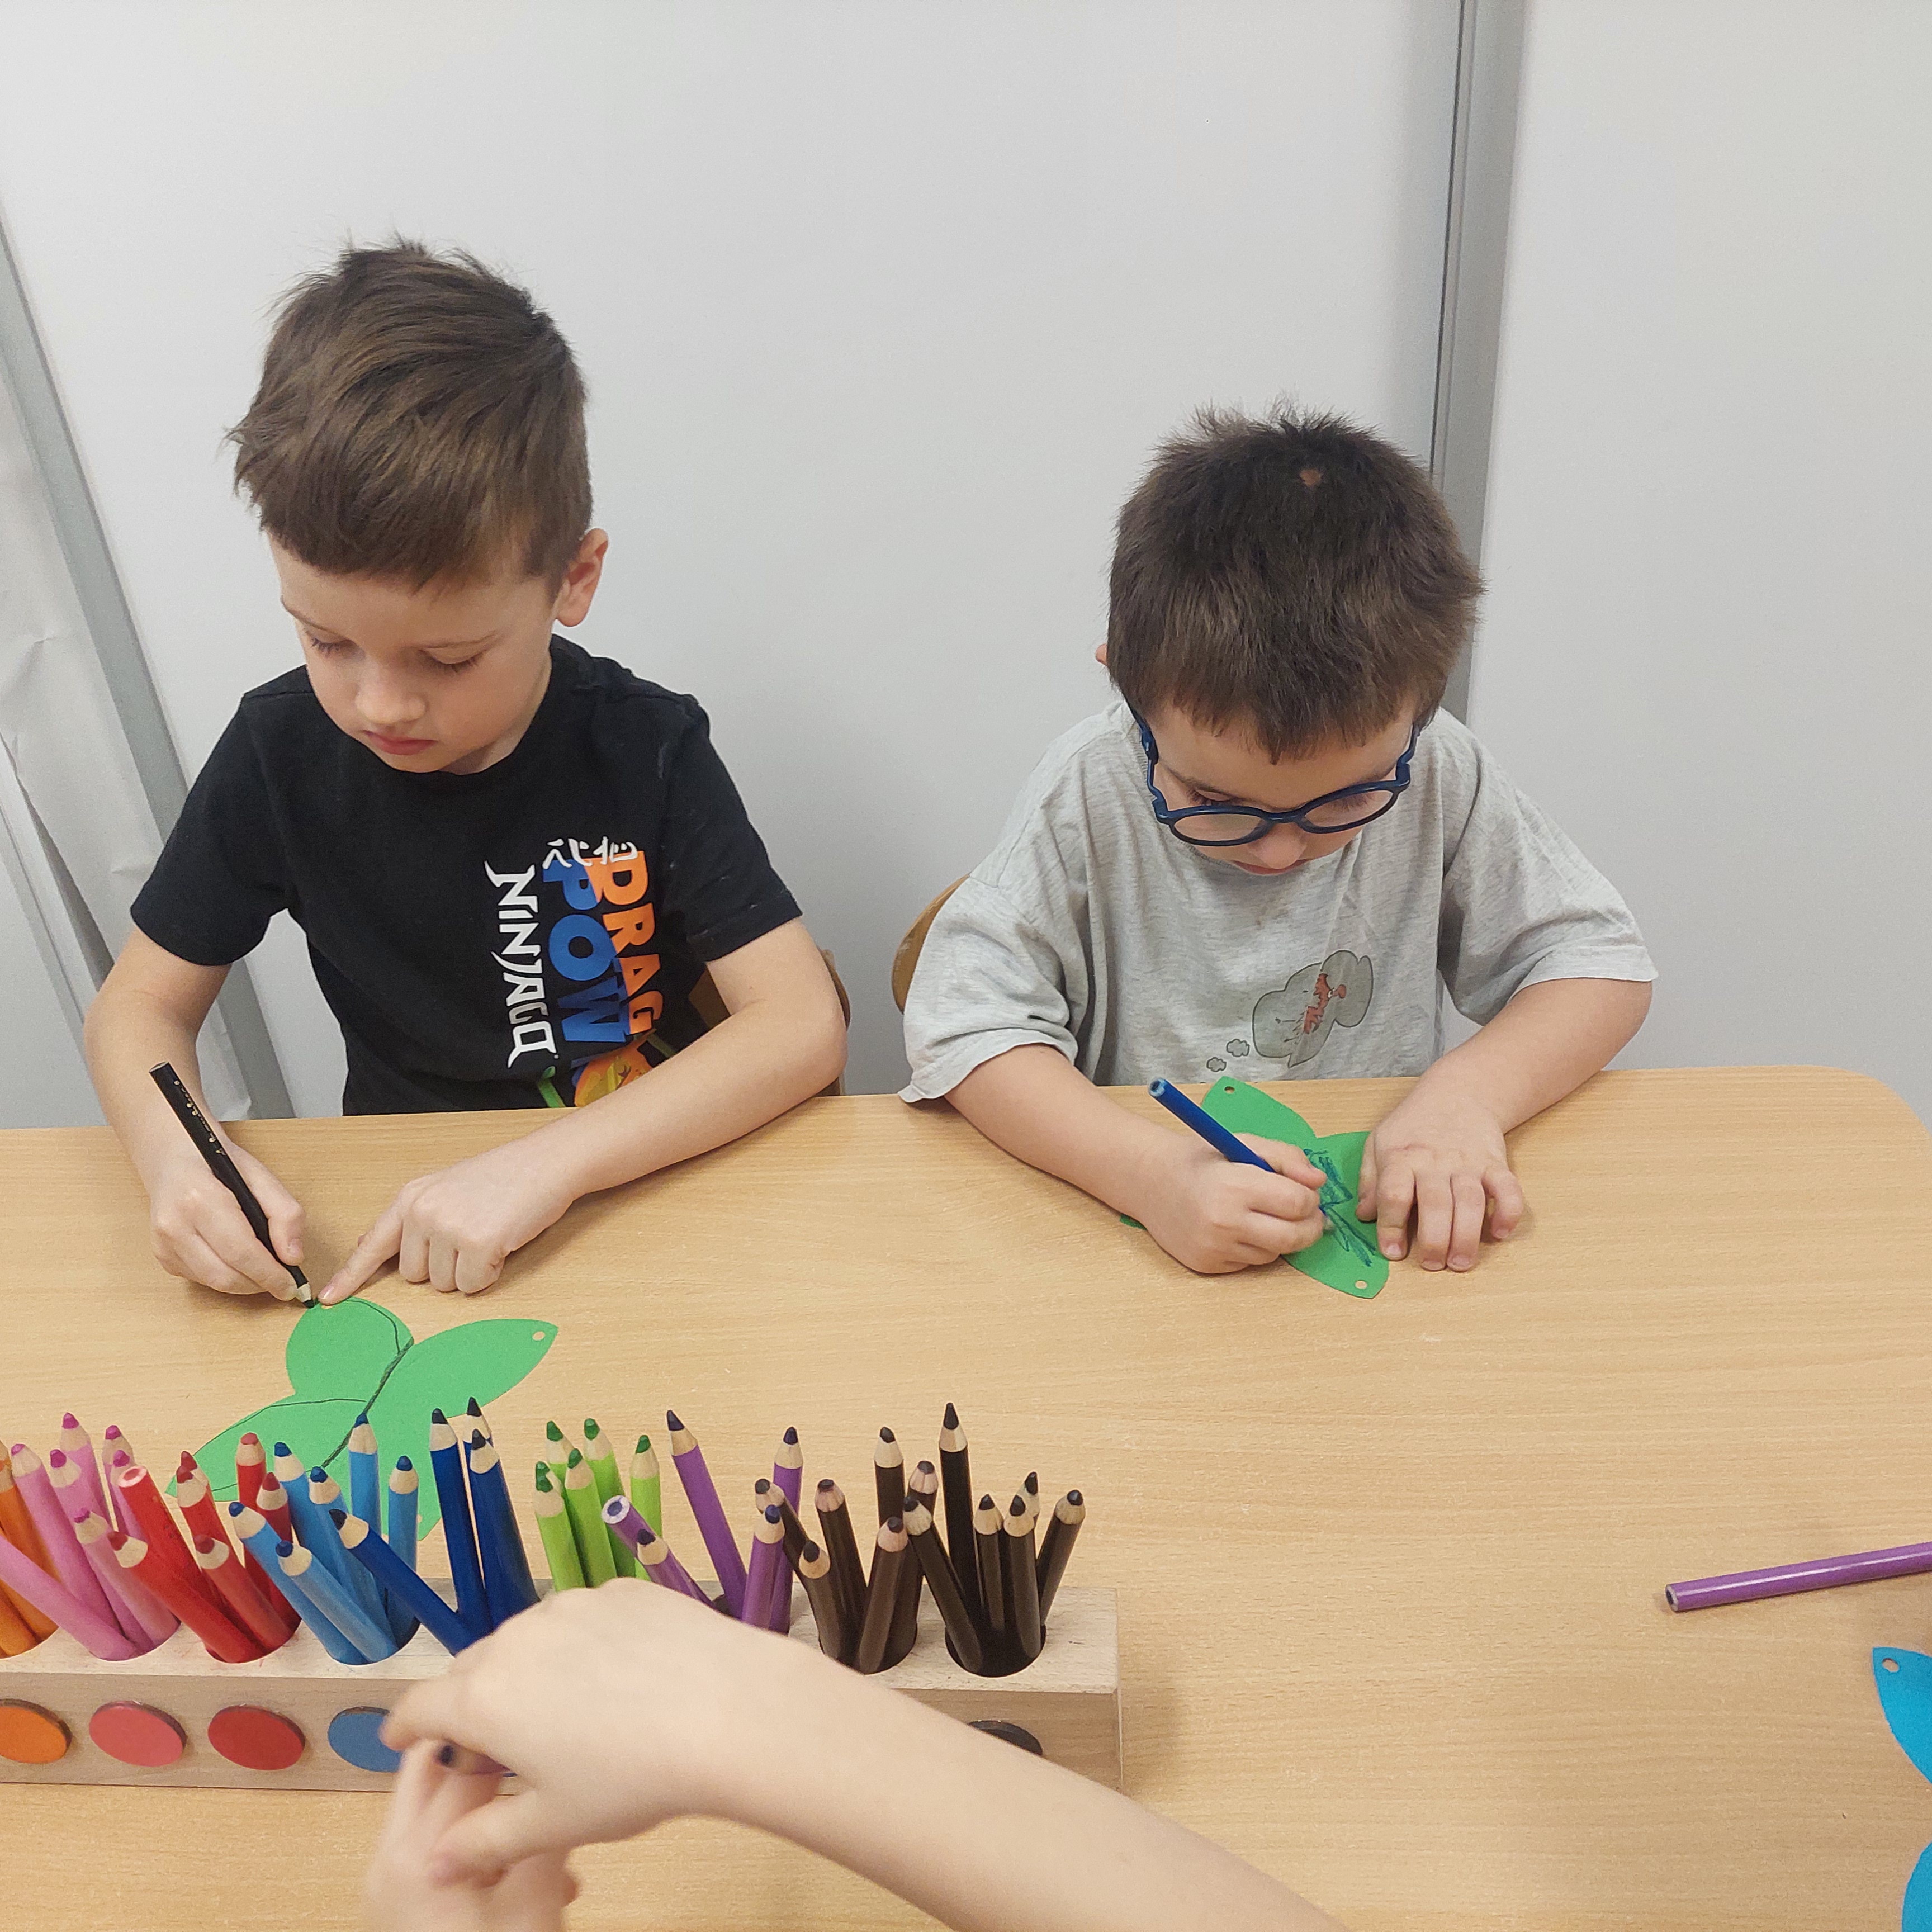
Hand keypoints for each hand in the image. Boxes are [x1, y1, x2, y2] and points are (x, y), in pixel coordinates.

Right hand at [145, 1139, 304, 1299]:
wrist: (172, 1159)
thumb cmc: (218, 1164)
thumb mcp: (261, 1176)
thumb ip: (285, 1213)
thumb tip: (292, 1257)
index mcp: (201, 1200)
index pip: (240, 1251)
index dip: (269, 1275)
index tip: (292, 1286)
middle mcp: (174, 1225)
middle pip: (224, 1275)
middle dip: (259, 1284)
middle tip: (283, 1282)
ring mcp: (164, 1244)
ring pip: (213, 1283)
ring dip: (244, 1284)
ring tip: (264, 1270)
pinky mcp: (163, 1257)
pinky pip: (201, 1279)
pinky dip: (225, 1276)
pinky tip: (236, 1260)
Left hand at [321, 1137, 575, 1302]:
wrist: (545, 1163)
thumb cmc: (502, 1177)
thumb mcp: (446, 1188)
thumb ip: (415, 1218)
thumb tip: (384, 1251)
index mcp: (411, 1197)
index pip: (373, 1243)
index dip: (351, 1276)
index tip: (329, 1299)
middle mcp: (422, 1212)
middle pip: (413, 1276)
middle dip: (441, 1267)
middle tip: (470, 1236)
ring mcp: (448, 1227)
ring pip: (443, 1285)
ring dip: (467, 1271)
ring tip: (488, 1234)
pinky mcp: (477, 1243)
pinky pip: (472, 1286)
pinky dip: (488, 1274)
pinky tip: (501, 1244)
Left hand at [365, 1739, 576, 1931]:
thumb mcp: (535, 1901)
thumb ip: (546, 1833)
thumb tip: (562, 1783)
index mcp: (416, 1853)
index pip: (459, 1757)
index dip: (503, 1730)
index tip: (537, 1714)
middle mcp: (387, 1860)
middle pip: (429, 1768)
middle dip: (478, 1748)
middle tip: (526, 1737)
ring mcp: (386, 1883)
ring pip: (430, 1806)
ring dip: (479, 1796)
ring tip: (532, 1806)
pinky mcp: (395, 1902)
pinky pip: (429, 1845)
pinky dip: (470, 1835)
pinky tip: (519, 1860)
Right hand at [379, 1581, 792, 1882]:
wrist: (727, 1709)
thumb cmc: (635, 1776)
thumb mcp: (554, 1822)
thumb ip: (485, 1839)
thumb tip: (436, 1861)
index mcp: (486, 1698)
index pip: (420, 1707)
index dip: (405, 1726)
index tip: (401, 1736)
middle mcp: (518, 1638)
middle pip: (472, 1669)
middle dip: (470, 1702)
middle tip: (493, 1741)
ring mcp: (572, 1606)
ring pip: (527, 1637)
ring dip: (527, 1669)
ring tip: (561, 1711)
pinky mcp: (620, 1590)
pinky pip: (582, 1617)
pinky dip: (581, 1643)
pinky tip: (615, 1678)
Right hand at [1132, 1132, 1327, 1273]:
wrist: (1151, 1181)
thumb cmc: (1203, 1160)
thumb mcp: (1243, 1144)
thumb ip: (1286, 1157)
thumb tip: (1318, 1182)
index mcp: (1234, 1185)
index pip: (1297, 1203)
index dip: (1310, 1198)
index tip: (1305, 1192)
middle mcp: (1224, 1221)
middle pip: (1293, 1237)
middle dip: (1310, 1226)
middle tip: (1308, 1216)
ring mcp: (1214, 1247)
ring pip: (1275, 1253)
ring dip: (1281, 1237)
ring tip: (1265, 1216)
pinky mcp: (1208, 1264)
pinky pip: (1251, 1262)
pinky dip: (1256, 1247)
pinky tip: (1240, 1228)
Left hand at [1359, 1085, 1524, 1269]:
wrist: (1458, 1092)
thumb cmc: (1413, 1124)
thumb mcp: (1379, 1142)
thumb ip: (1370, 1180)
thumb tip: (1364, 1216)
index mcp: (1401, 1157)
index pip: (1394, 1194)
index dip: (1391, 1227)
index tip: (1392, 1253)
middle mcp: (1434, 1162)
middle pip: (1435, 1203)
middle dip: (1434, 1239)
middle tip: (1432, 1265)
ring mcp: (1468, 1163)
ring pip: (1470, 1201)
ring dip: (1467, 1235)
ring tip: (1461, 1263)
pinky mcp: (1495, 1163)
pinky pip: (1508, 1188)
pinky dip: (1508, 1211)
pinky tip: (1500, 1233)